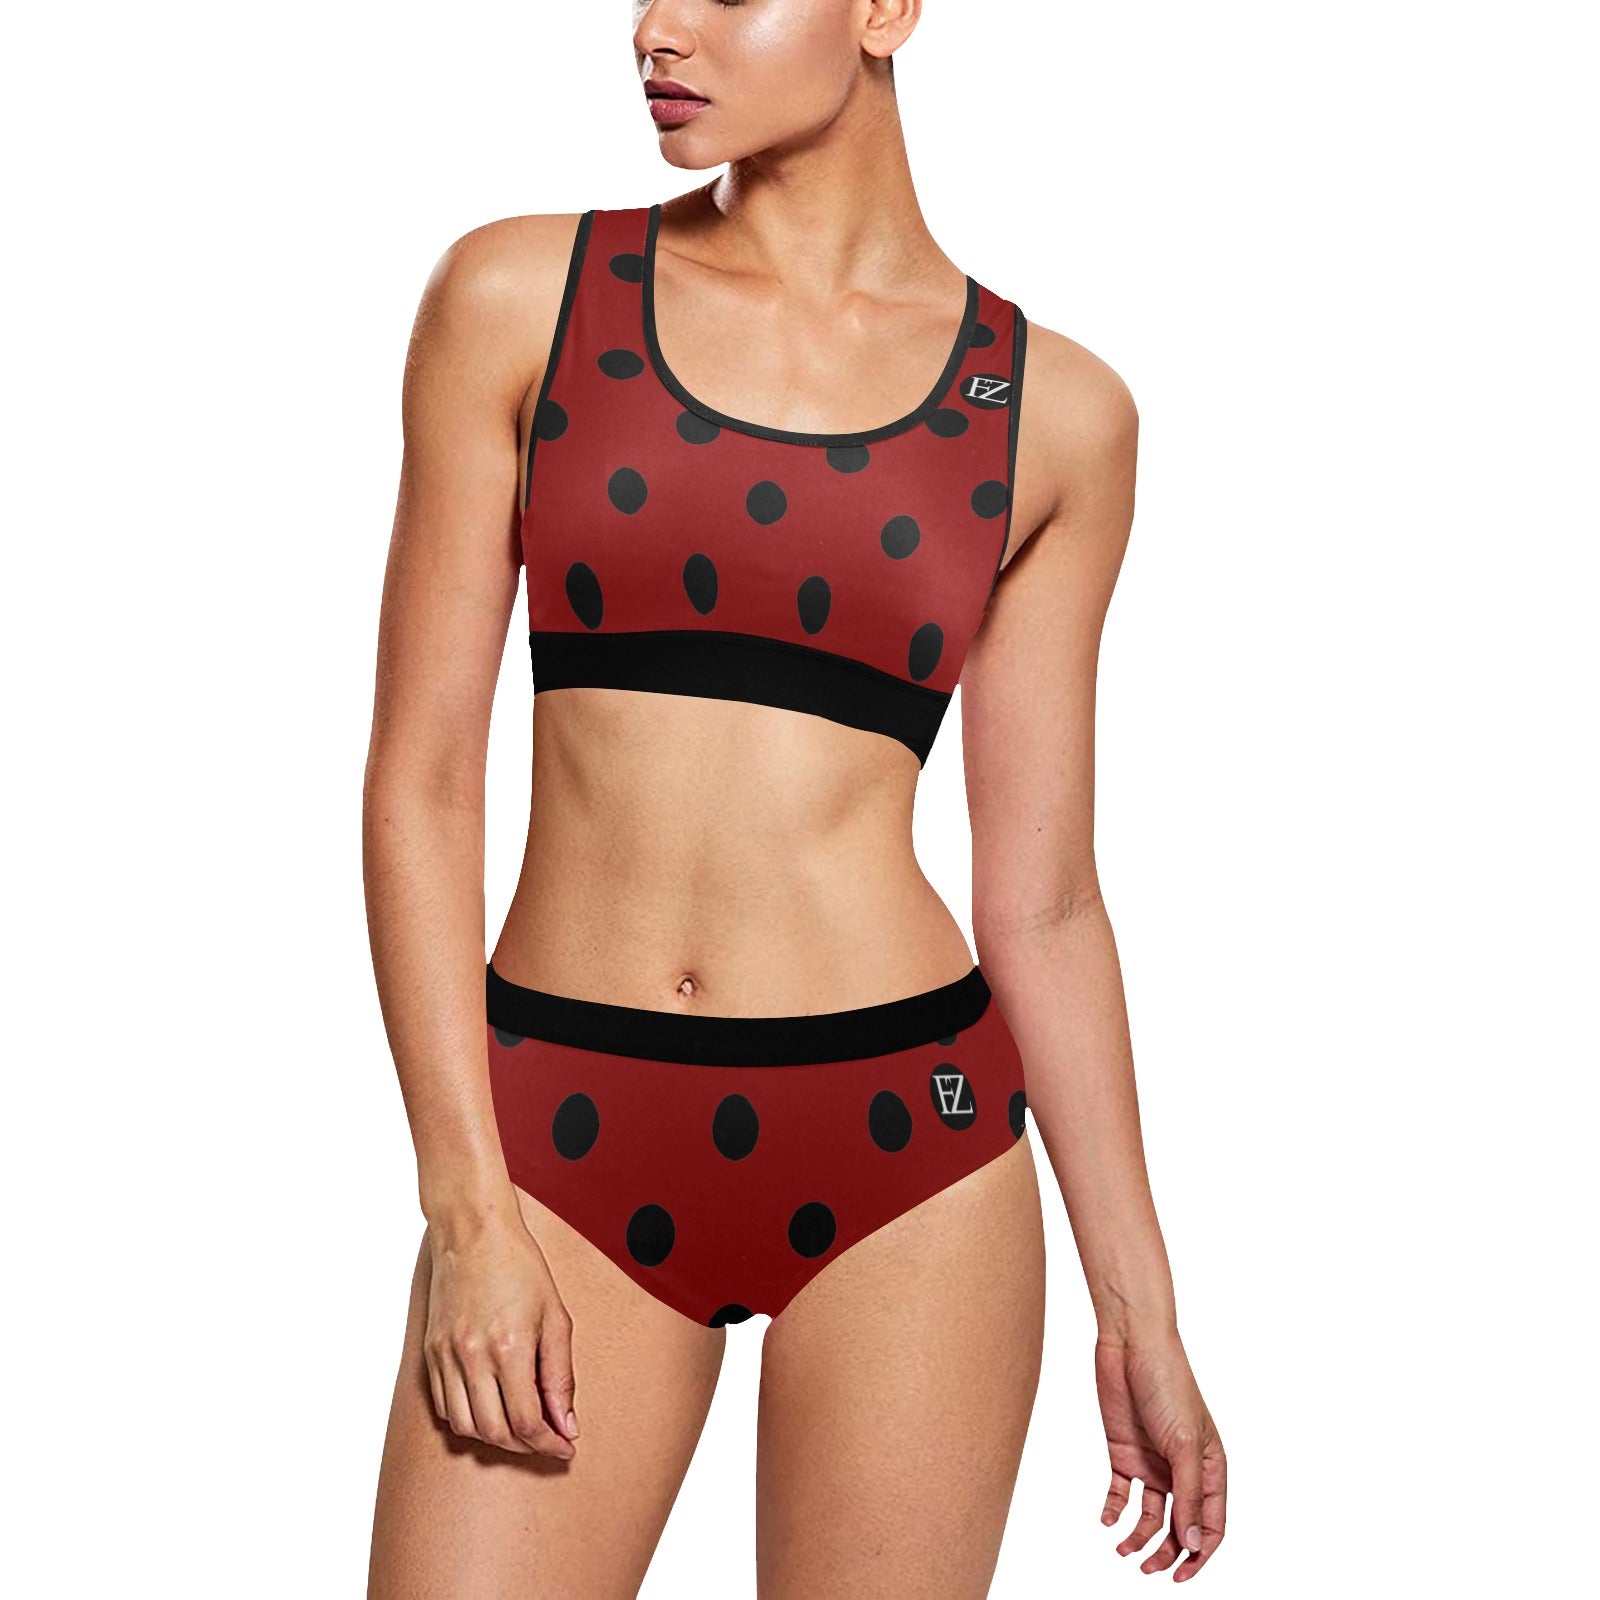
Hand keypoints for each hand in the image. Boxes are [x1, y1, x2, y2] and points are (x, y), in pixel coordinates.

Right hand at [422, 1207, 578, 1458]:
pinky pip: (444, 1407)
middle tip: (547, 1441)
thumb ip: (561, 1375)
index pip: (527, 1421)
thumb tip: (566, 1423)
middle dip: (526, 1446)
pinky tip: (489, 1408)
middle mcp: (472, 1357)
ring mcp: (446, 1357)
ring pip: (466, 1427)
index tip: (565, 1447)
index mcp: (509, 1347)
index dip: (550, 1443)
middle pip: (495, 1432)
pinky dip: (468, 1420)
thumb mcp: (555, 1316)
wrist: (473, 1233)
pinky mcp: (430, 1354)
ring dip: (495, 1438)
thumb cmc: (520, 1268)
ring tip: (520, 1427)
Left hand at [1095, 1330, 1225, 1579]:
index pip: (1212, 1525)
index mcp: (1210, 1468)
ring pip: (1151, 1516)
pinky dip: (1114, 1510)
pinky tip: (1107, 1521)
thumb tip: (1195, 1546)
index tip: (1180, 1576)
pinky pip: (1120, 1492)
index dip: (1201, 1554)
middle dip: (1167, 1553)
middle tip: (1147, 1569)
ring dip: (1139, 1538)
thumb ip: (1189, 1496)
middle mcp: (1183, 1470)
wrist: (1130, 1344)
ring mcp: (1153, 1462)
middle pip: (1181, 1527)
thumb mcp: (1183, 1444)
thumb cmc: (1168, 1384)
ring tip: (1123, 1550)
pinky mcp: (1124, 1452)